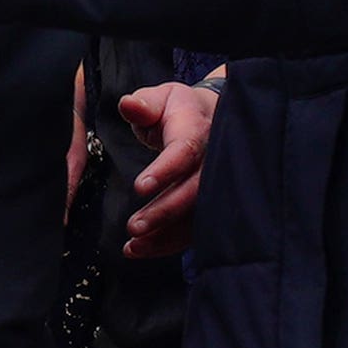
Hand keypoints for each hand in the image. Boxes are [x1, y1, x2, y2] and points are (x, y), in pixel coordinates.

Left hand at [122, 79, 215, 254]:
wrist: (211, 119)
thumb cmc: (179, 109)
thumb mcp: (161, 98)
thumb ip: (144, 104)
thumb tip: (128, 105)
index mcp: (199, 128)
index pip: (185, 150)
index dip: (166, 170)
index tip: (140, 187)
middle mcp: (215, 158)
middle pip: (195, 189)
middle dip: (165, 211)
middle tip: (133, 227)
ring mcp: (218, 183)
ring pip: (198, 214)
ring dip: (166, 235)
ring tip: (133, 247)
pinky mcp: (213, 203)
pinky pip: (196, 226)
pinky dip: (170, 242)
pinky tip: (142, 249)